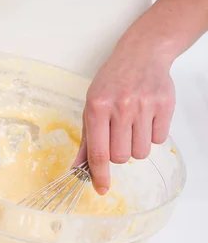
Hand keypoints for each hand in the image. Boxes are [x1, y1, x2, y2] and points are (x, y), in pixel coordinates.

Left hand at [75, 40, 175, 194]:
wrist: (142, 53)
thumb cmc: (112, 83)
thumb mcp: (91, 107)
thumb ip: (87, 141)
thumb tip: (78, 170)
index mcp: (97, 107)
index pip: (99, 153)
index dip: (100, 175)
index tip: (101, 189)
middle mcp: (120, 106)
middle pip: (121, 157)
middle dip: (119, 153)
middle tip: (119, 134)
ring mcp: (144, 105)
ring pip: (141, 153)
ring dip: (136, 145)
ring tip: (133, 125)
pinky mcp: (164, 105)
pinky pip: (159, 140)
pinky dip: (153, 135)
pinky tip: (147, 118)